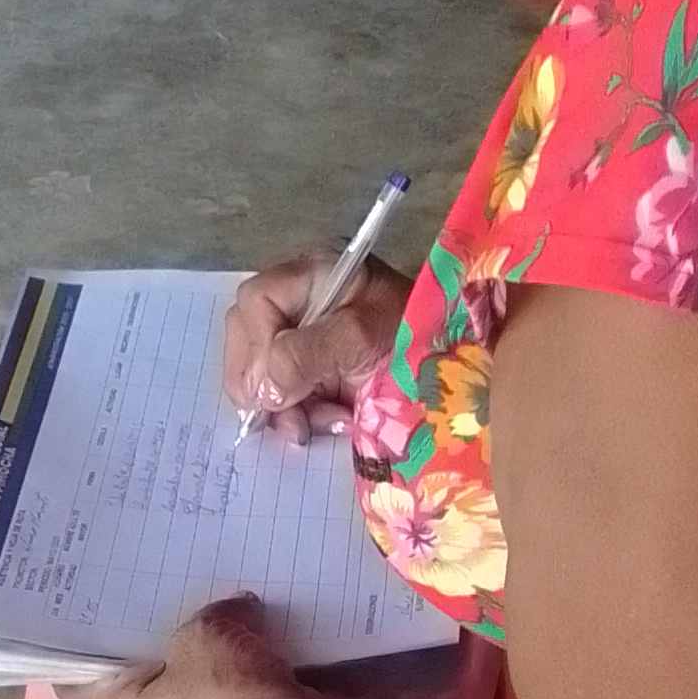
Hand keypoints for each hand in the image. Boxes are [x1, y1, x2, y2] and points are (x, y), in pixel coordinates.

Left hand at [58, 595, 323, 698]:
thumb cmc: (225, 696)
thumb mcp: (204, 631)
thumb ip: (206, 615)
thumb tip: (234, 612)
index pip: (75, 679)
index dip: (81, 642)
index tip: (93, 606)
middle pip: (130, 684)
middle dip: (145, 644)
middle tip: (155, 598)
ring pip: (178, 695)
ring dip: (192, 662)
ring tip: (203, 613)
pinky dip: (227, 679)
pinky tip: (243, 640)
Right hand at [223, 251, 411, 444]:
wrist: (450, 377)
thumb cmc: (413, 341)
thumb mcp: (360, 340)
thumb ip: (306, 356)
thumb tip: (262, 390)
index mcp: (314, 273)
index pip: (256, 301)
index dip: (258, 344)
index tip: (276, 386)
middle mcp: (299, 300)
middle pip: (248, 337)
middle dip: (262, 382)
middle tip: (285, 415)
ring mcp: (302, 337)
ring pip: (257, 371)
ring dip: (280, 405)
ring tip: (310, 424)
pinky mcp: (310, 371)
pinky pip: (278, 394)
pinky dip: (294, 415)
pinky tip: (323, 423)